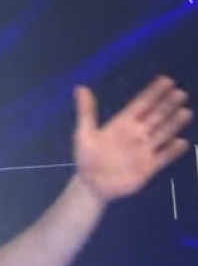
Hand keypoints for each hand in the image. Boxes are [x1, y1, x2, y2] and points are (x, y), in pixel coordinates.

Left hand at [73, 76, 191, 201]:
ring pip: (162, 133)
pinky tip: (181, 142)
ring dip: (173, 123)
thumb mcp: (83, 134)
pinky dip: (172, 151)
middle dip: (167, 105)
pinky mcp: (149, 167)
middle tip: (180, 93)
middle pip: (155, 116)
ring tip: (185, 111)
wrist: (91, 185)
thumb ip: (86, 111)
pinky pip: (163, 157)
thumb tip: (80, 87)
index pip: (141, 105)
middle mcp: (137, 134)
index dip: (153, 93)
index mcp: (122, 124)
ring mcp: (144, 150)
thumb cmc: (86, 158)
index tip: (166, 80)